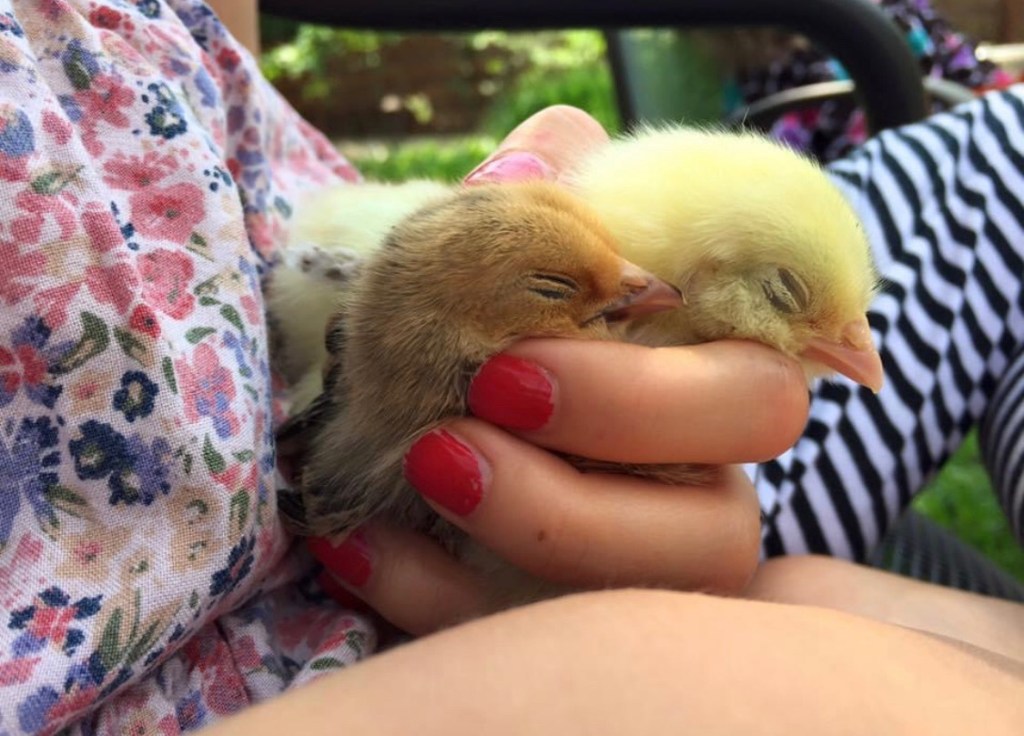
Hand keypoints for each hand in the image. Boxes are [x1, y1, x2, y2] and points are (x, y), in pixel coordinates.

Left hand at [309, 106, 809, 634]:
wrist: (404, 411)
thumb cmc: (475, 328)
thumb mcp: (507, 247)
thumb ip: (546, 197)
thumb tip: (552, 147)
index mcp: (696, 399)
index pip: (756, 404)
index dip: (653, 395)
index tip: (517, 358)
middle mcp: (685, 500)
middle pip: (724, 525)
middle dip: (598, 472)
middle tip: (475, 407)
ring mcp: (628, 583)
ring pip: (646, 603)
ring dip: (532, 532)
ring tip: (424, 462)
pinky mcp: (554, 633)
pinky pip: (522, 639)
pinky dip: (433, 595)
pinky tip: (357, 543)